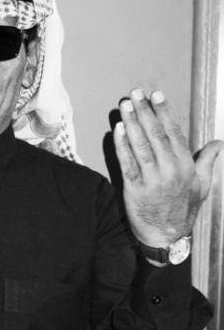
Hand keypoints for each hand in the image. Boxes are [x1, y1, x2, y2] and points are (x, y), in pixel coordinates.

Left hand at [113, 88, 222, 248]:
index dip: (163, 112)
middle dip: (144, 112)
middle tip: (135, 93)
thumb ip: (208, 162)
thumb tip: (218, 143)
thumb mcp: (203, 185)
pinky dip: (121, 144)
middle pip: (155, 134)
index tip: (156, 95)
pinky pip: (126, 162)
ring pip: (140, 145)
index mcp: (185, 166)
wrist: (166, 235)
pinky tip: (117, 129)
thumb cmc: (183, 209)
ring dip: (131, 123)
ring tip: (125, 105)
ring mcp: (151, 179)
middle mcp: (169, 170)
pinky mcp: (133, 187)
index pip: (174, 132)